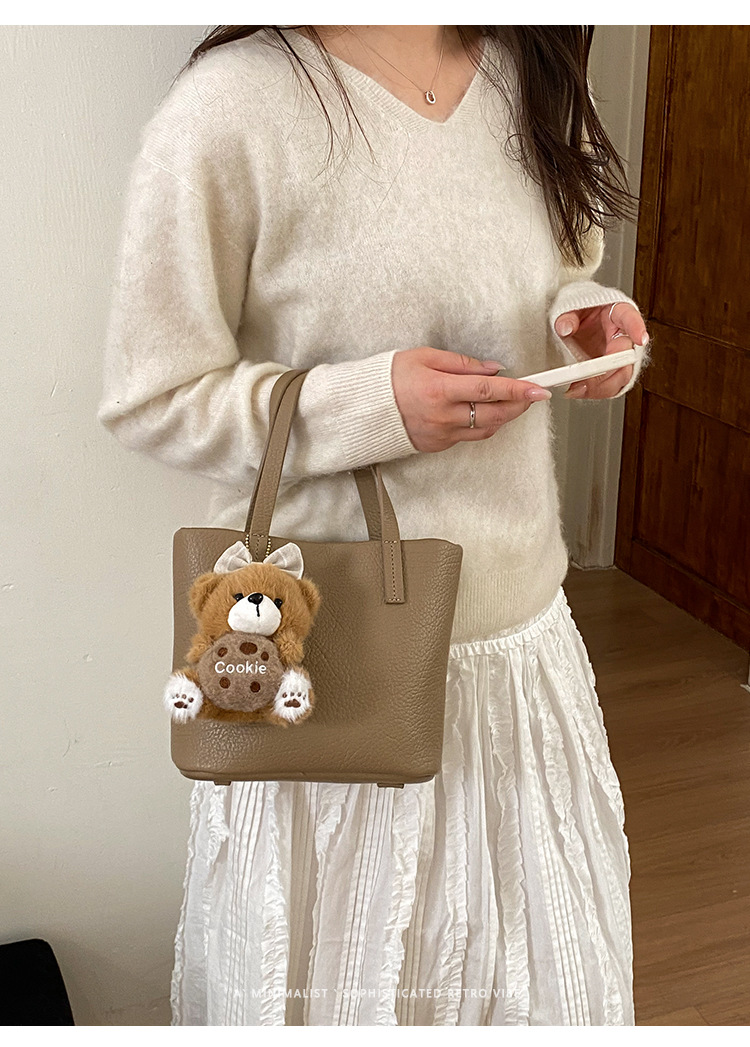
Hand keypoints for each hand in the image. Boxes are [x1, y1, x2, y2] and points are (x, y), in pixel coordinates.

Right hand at [391, 346, 553, 453]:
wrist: (363, 408)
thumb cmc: (390, 377)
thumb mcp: (424, 356)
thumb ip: (461, 363)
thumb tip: (492, 370)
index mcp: (439, 389)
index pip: (488, 390)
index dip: (517, 390)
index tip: (538, 389)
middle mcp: (443, 416)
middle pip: (494, 414)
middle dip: (519, 405)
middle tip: (532, 395)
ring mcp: (441, 434)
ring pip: (485, 430)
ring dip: (505, 417)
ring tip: (513, 403)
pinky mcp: (437, 445)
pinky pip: (469, 437)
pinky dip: (484, 425)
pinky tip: (487, 413)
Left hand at [554, 302, 649, 398]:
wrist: (575, 322)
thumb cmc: (579, 311)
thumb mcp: (570, 307)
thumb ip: (567, 316)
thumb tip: (565, 327)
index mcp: (617, 313)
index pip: (630, 318)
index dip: (637, 328)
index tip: (640, 339)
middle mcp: (622, 336)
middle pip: (627, 357)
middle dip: (609, 371)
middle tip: (588, 379)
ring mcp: (617, 355)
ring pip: (621, 376)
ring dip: (601, 387)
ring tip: (578, 388)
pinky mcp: (610, 370)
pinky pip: (610, 385)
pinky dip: (595, 391)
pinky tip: (579, 390)